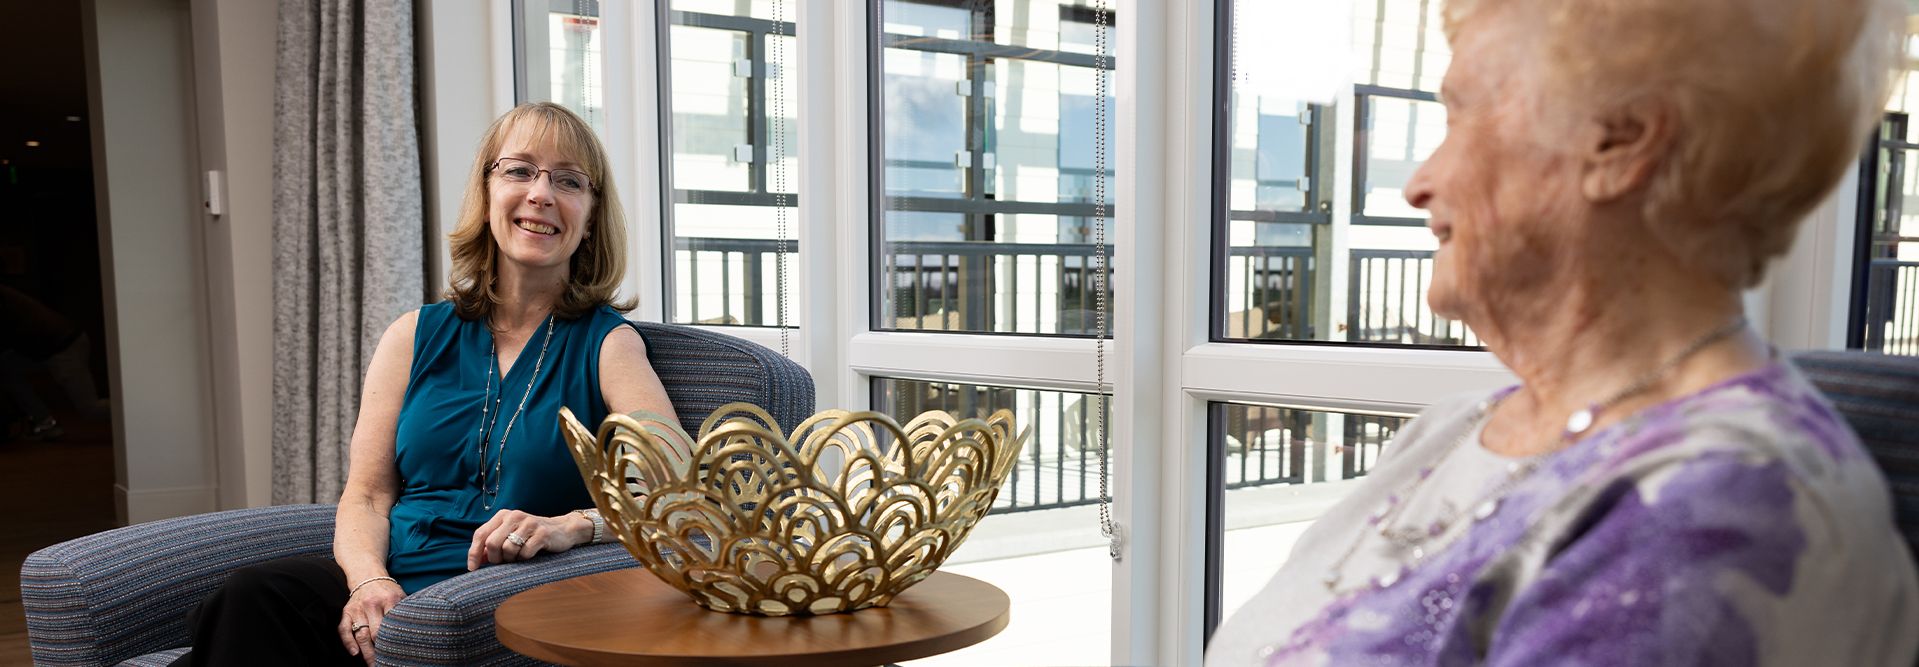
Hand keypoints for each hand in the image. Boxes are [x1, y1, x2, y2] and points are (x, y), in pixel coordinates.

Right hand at [337, 578, 404, 665]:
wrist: (368, 576)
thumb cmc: (388, 591)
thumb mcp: (401, 596)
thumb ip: (405, 611)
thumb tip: (417, 630)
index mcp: (389, 599)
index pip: (392, 623)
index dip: (395, 640)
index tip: (399, 652)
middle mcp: (371, 603)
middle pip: (375, 632)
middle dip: (381, 649)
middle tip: (385, 662)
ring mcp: (357, 608)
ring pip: (360, 634)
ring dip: (366, 652)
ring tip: (373, 663)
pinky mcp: (346, 612)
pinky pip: (343, 629)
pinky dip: (348, 642)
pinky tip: (355, 653)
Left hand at [467, 509, 590, 570]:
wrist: (563, 530)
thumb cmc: (532, 536)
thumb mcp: (510, 537)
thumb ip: (493, 546)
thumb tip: (476, 562)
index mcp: (503, 516)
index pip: (481, 534)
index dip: (474, 553)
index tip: (473, 568)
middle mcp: (515, 516)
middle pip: (492, 543)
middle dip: (495, 558)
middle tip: (503, 563)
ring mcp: (529, 524)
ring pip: (508, 549)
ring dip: (511, 559)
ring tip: (518, 558)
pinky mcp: (542, 533)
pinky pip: (525, 553)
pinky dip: (525, 559)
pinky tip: (531, 555)